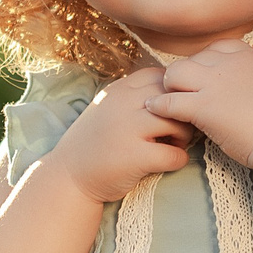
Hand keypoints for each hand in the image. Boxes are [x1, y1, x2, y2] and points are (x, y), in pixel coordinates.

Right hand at [42, 67, 196, 204]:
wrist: (68, 177)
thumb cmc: (94, 144)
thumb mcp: (108, 108)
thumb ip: (133, 97)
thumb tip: (173, 94)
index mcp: (118, 90)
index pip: (160, 75)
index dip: (173, 92)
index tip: (170, 109)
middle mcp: (123, 104)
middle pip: (174, 96)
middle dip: (184, 112)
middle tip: (178, 129)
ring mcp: (129, 129)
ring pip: (178, 122)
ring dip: (184, 135)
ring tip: (173, 144)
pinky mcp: (135, 157)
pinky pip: (175, 154)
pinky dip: (179, 159)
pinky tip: (168, 163)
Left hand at [147, 40, 252, 170]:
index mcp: (249, 57)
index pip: (217, 48)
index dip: (206, 63)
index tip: (204, 78)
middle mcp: (229, 64)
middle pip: (193, 59)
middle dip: (186, 75)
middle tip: (182, 92)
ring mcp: (214, 84)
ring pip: (175, 73)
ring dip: (169, 86)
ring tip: (165, 98)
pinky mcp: (202, 107)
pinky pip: (169, 100)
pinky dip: (159, 105)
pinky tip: (154, 109)